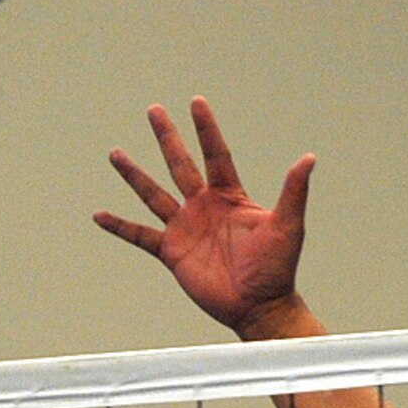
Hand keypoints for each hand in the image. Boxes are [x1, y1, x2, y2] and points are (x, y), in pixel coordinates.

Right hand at [95, 98, 316, 338]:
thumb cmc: (278, 267)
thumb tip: (309, 158)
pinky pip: (140, 235)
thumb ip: (293, 192)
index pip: (216, 154)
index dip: (206, 129)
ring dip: (134, 174)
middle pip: (181, 164)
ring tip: (115, 153)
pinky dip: (120, 226)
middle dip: (167, 137)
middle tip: (154, 109)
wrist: (260, 306)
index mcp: (230, 196)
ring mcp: (186, 228)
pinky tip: (99, 215)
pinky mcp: (172, 252)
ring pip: (154, 194)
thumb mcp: (288, 226)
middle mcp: (204, 207)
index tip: (196, 102)